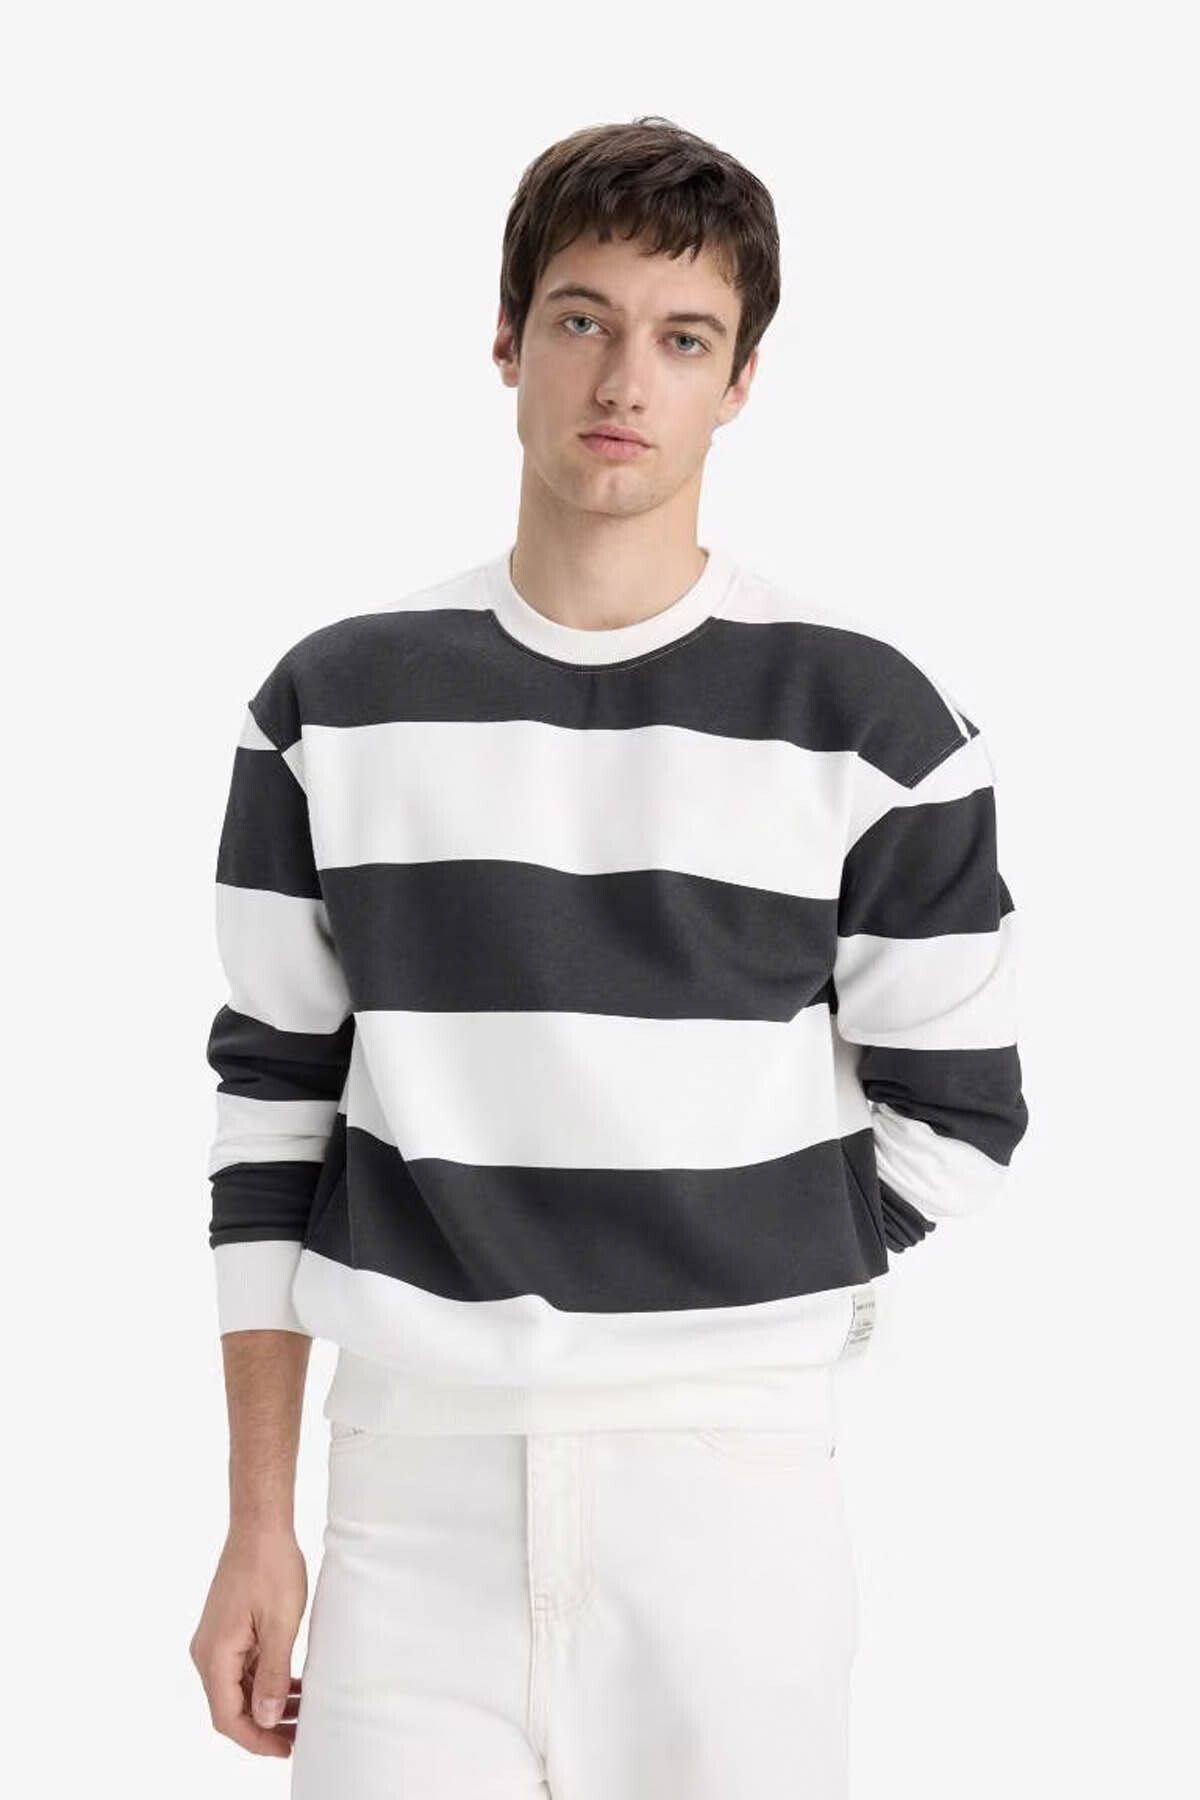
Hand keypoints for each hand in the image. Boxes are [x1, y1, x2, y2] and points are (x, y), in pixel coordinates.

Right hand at [190, 1525, 307, 1756]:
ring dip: (267, 1704)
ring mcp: (216, 1641)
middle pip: (231, 1706)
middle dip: (264, 1726)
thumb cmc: (271, 1567)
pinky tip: (292, 1686)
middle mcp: (207, 1652)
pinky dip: (265, 1681)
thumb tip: (264, 1718)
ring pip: (238, 1689)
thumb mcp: (281, 1624)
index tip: (285, 1749)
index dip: (256, 1739)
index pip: (228, 1717)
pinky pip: (243, 1668)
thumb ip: (272, 1674)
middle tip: (298, 1736)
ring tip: (301, 1713)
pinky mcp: (228, 1631)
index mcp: (215, 1654)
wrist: (260, 1526)